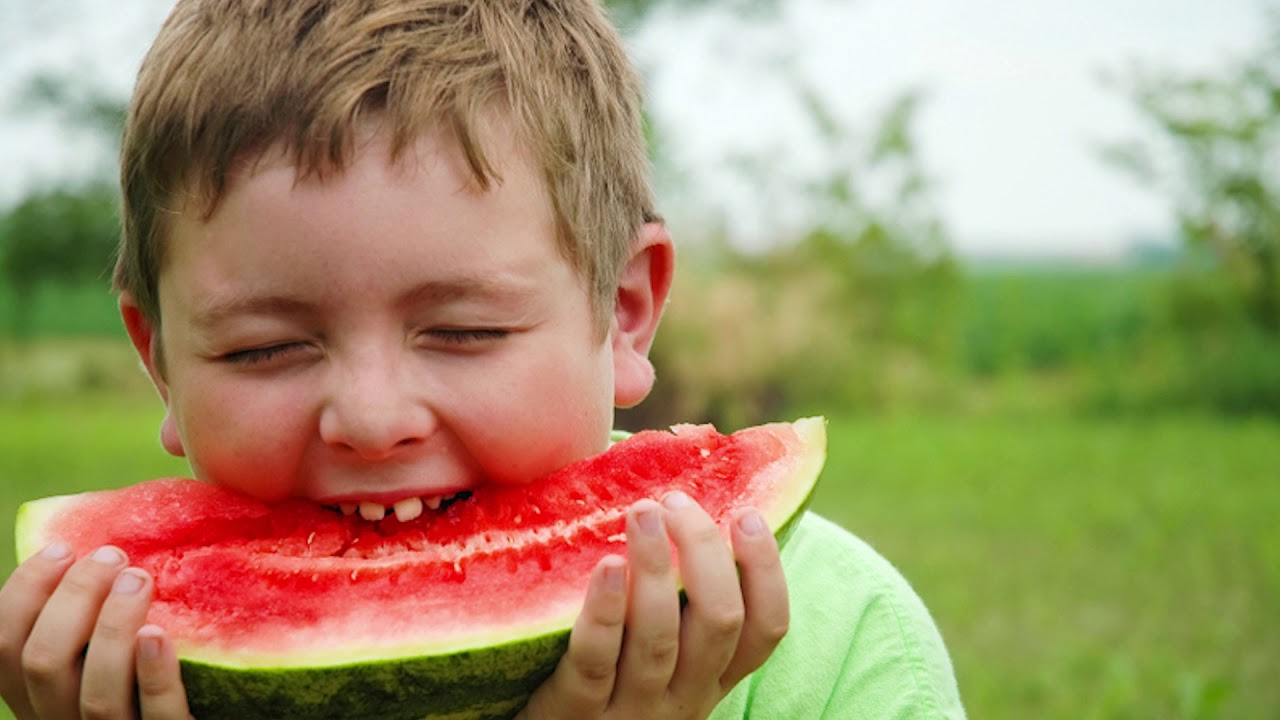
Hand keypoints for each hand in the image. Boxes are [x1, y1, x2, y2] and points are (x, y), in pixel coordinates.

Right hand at [0, 543, 192, 718]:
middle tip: (111, 556)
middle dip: (72, 599)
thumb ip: (80, 627)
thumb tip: (90, 555)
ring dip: (113, 628)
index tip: (61, 549)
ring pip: (97, 694)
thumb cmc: (135, 688)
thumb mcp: (91, 664)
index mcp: (37, 699)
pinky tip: (158, 632)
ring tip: (138, 578)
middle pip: (44, 664)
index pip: (3, 650)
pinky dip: (154, 672)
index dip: (22, 594)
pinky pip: (156, 713)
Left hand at [518, 492, 788, 718]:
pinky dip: (606, 609)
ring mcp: (631, 710)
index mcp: (711, 679)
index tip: (748, 515)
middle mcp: (682, 698)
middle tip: (677, 500)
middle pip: (718, 621)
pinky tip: (606, 564)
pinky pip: (596, 659)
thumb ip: (678, 605)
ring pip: (659, 636)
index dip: (766, 571)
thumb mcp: (659, 658)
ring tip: (643, 511)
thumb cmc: (606, 685)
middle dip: (704, 550)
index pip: (766, 629)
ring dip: (655, 565)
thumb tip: (686, 510)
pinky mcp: (575, 711)